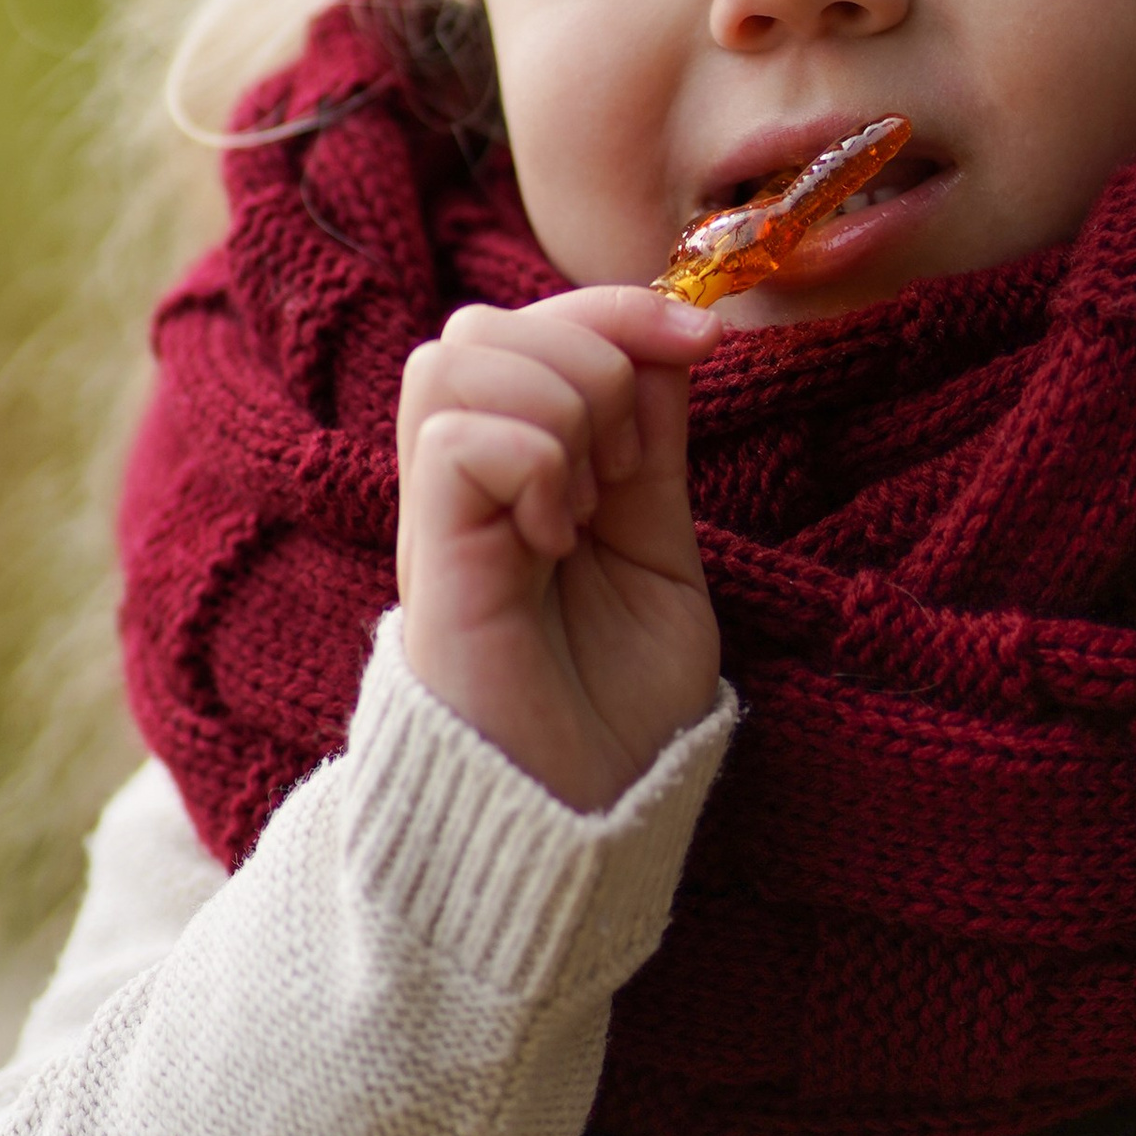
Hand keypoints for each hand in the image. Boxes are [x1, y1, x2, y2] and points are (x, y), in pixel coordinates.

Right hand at [396, 287, 722, 811]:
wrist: (584, 827)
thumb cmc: (618, 715)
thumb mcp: (660, 556)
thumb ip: (651, 453)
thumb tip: (667, 339)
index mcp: (516, 477)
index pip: (531, 326)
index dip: (617, 308)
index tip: (702, 342)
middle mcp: (463, 490)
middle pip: (478, 325)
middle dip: (586, 358)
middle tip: (625, 471)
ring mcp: (439, 523)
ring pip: (451, 359)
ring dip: (555, 406)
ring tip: (586, 503)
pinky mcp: (433, 566)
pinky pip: (455, 441)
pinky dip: (530, 460)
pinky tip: (555, 536)